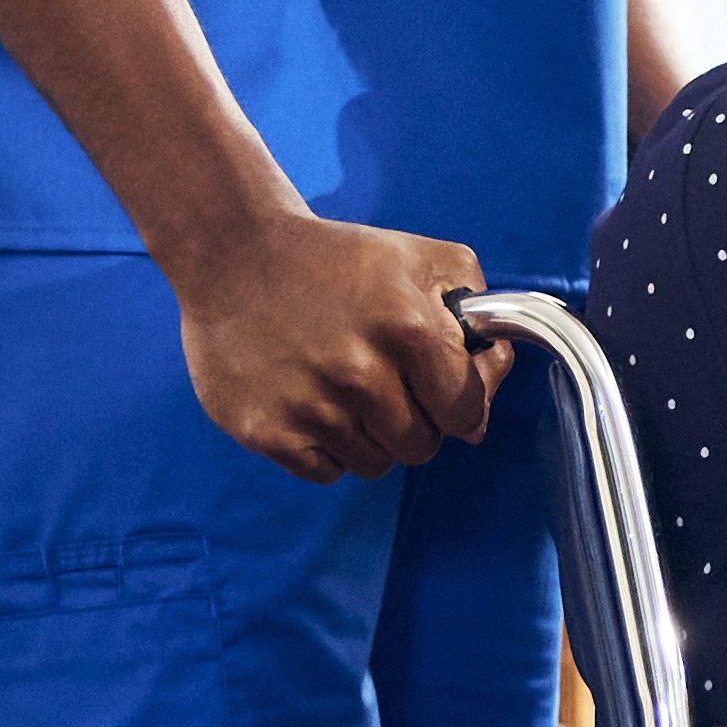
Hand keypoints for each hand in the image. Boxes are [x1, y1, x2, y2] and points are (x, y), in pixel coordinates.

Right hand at [170, 208, 497, 479]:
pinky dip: (325, 448)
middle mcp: (360, 373)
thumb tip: (491, 377)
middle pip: (421, 447)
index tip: (439, 386)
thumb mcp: (422, 259)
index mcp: (409, 330)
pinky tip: (309, 401)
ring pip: (374, 464)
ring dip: (369, 436)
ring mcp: (310, 406)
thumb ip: (478, 311)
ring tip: (342, 387)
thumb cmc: (335, 260)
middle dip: (414, 421)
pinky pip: (326, 473)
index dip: (458, 403)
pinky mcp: (267, 431)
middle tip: (383, 382)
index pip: (465, 413)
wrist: (234, 254)